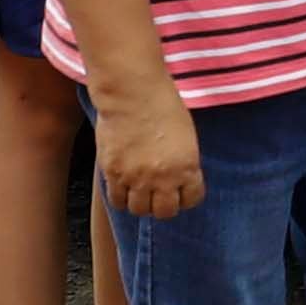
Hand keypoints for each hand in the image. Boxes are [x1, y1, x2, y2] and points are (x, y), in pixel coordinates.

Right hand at [99, 89, 203, 220]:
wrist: (132, 93)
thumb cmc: (162, 105)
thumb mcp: (186, 136)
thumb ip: (183, 162)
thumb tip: (178, 179)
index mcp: (187, 166)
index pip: (192, 199)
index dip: (186, 197)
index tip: (180, 193)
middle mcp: (163, 178)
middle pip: (165, 211)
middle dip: (163, 205)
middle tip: (158, 195)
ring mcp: (137, 178)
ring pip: (139, 210)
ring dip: (141, 203)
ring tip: (139, 191)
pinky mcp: (113, 173)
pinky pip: (117, 200)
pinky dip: (121, 198)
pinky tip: (123, 186)